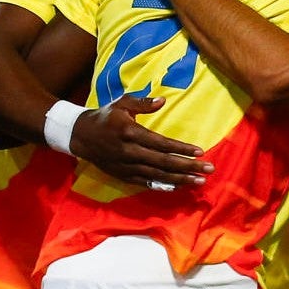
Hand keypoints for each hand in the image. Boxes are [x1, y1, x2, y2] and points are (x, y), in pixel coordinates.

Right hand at [68, 95, 212, 189]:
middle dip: (188, 167)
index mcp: (130, 132)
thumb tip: (163, 101)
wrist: (80, 136)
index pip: (161, 143)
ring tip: (200, 181)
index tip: (200, 151)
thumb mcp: (121, 103)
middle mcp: (129, 152)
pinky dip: (164, 186)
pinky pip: (147, 183)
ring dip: (181, 179)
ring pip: (158, 176)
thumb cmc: (105, 117)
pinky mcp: (124, 176)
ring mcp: (127, 167)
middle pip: (164, 162)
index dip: (181, 148)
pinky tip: (179, 186)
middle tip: (209, 169)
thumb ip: (143, 103)